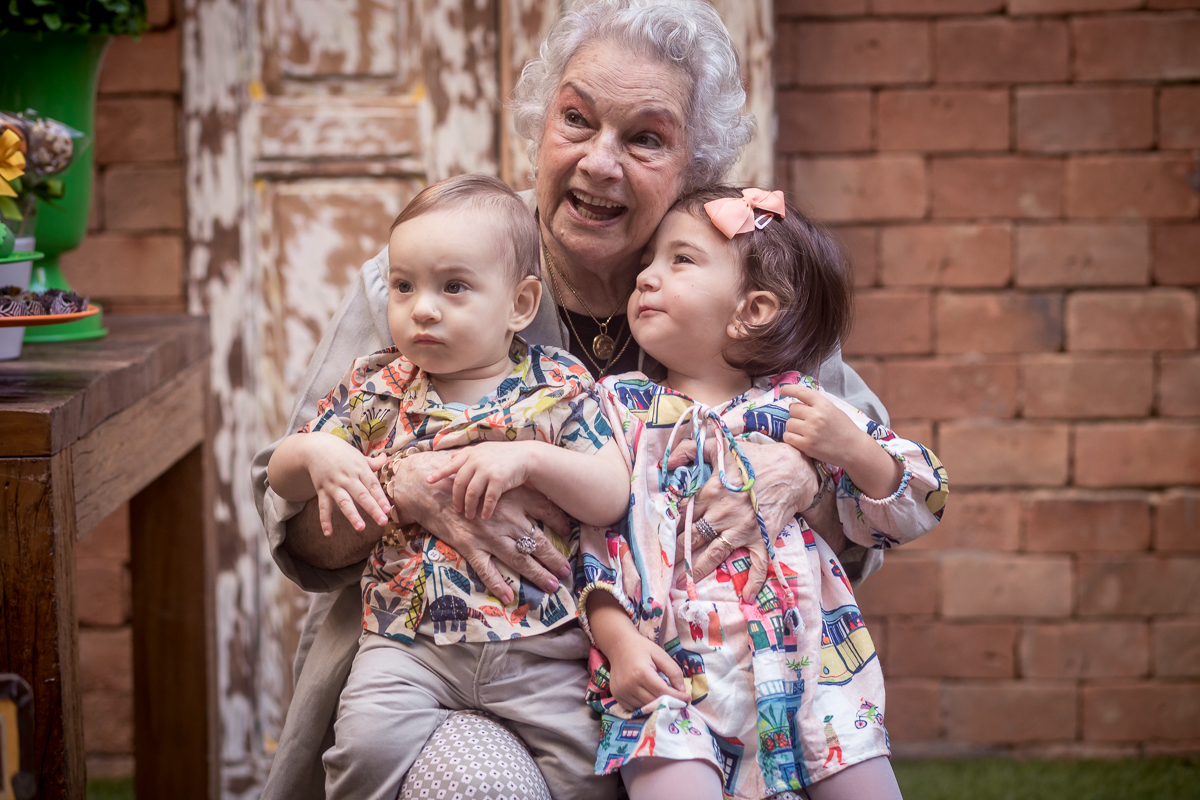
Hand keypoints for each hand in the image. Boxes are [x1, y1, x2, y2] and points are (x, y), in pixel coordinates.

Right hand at [303, 435, 390, 535]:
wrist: (315, 447)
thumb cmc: (341, 452)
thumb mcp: (358, 455)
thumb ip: (372, 462)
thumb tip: (385, 459)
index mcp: (360, 469)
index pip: (372, 485)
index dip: (380, 497)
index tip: (388, 509)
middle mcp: (348, 478)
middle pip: (362, 495)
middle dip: (373, 509)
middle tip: (382, 521)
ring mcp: (334, 485)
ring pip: (344, 502)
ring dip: (352, 515)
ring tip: (361, 528)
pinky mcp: (322, 490)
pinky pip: (323, 507)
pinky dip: (325, 520)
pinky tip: (328, 533)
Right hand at [390, 451, 571, 603]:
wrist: (431, 487)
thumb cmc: (465, 481)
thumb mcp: (495, 480)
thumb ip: (515, 488)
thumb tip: (538, 498)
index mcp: (514, 498)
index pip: (546, 511)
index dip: (560, 522)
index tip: (569, 532)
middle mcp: (506, 518)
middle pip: (538, 542)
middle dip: (554, 559)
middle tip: (566, 571)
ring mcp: (489, 535)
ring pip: (519, 559)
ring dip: (537, 574)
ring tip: (551, 585)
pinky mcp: (470, 546)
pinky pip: (486, 570)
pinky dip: (497, 584)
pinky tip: (509, 596)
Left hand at [426, 441, 532, 520]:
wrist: (526, 457)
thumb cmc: (505, 455)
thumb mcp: (485, 449)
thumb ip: (468, 455)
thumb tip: (452, 459)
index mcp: (472, 454)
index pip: (451, 465)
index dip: (439, 473)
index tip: (428, 481)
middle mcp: (477, 461)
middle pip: (459, 483)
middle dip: (456, 499)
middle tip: (456, 510)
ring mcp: (487, 470)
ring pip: (471, 493)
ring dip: (469, 507)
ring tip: (469, 516)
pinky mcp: (499, 480)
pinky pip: (488, 499)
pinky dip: (485, 510)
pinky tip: (484, 516)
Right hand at [605, 631, 689, 712]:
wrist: (618, 645)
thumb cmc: (641, 648)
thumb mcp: (660, 654)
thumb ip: (673, 671)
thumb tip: (682, 690)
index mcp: (641, 672)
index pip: (663, 691)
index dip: (677, 696)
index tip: (687, 698)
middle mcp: (629, 685)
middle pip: (654, 702)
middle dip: (669, 702)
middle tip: (678, 700)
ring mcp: (621, 692)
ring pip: (645, 706)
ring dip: (656, 704)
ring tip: (663, 696)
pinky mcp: (617, 695)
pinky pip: (634, 708)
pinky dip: (644, 705)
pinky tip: (649, 696)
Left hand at [667, 438, 816, 601]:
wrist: (792, 470)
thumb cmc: (755, 459)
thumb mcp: (721, 447)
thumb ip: (691, 449)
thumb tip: (667, 461)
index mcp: (710, 491)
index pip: (681, 513)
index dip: (668, 526)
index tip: (657, 537)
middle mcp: (723, 513)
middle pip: (692, 537)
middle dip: (675, 553)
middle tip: (663, 566)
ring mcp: (743, 528)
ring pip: (714, 553)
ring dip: (698, 569)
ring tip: (683, 583)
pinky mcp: (762, 538)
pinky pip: (758, 564)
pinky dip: (754, 581)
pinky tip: (746, 596)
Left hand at [780, 384, 868, 465]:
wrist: (853, 449)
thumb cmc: (843, 429)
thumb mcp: (833, 410)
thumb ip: (816, 405)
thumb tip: (795, 402)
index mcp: (823, 404)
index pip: (802, 392)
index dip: (789, 389)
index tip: (782, 390)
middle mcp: (816, 415)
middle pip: (792, 409)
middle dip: (796, 414)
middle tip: (805, 420)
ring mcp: (810, 430)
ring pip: (789, 423)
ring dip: (793, 427)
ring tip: (805, 431)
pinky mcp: (806, 445)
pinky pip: (787, 436)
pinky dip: (791, 437)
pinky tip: (799, 439)